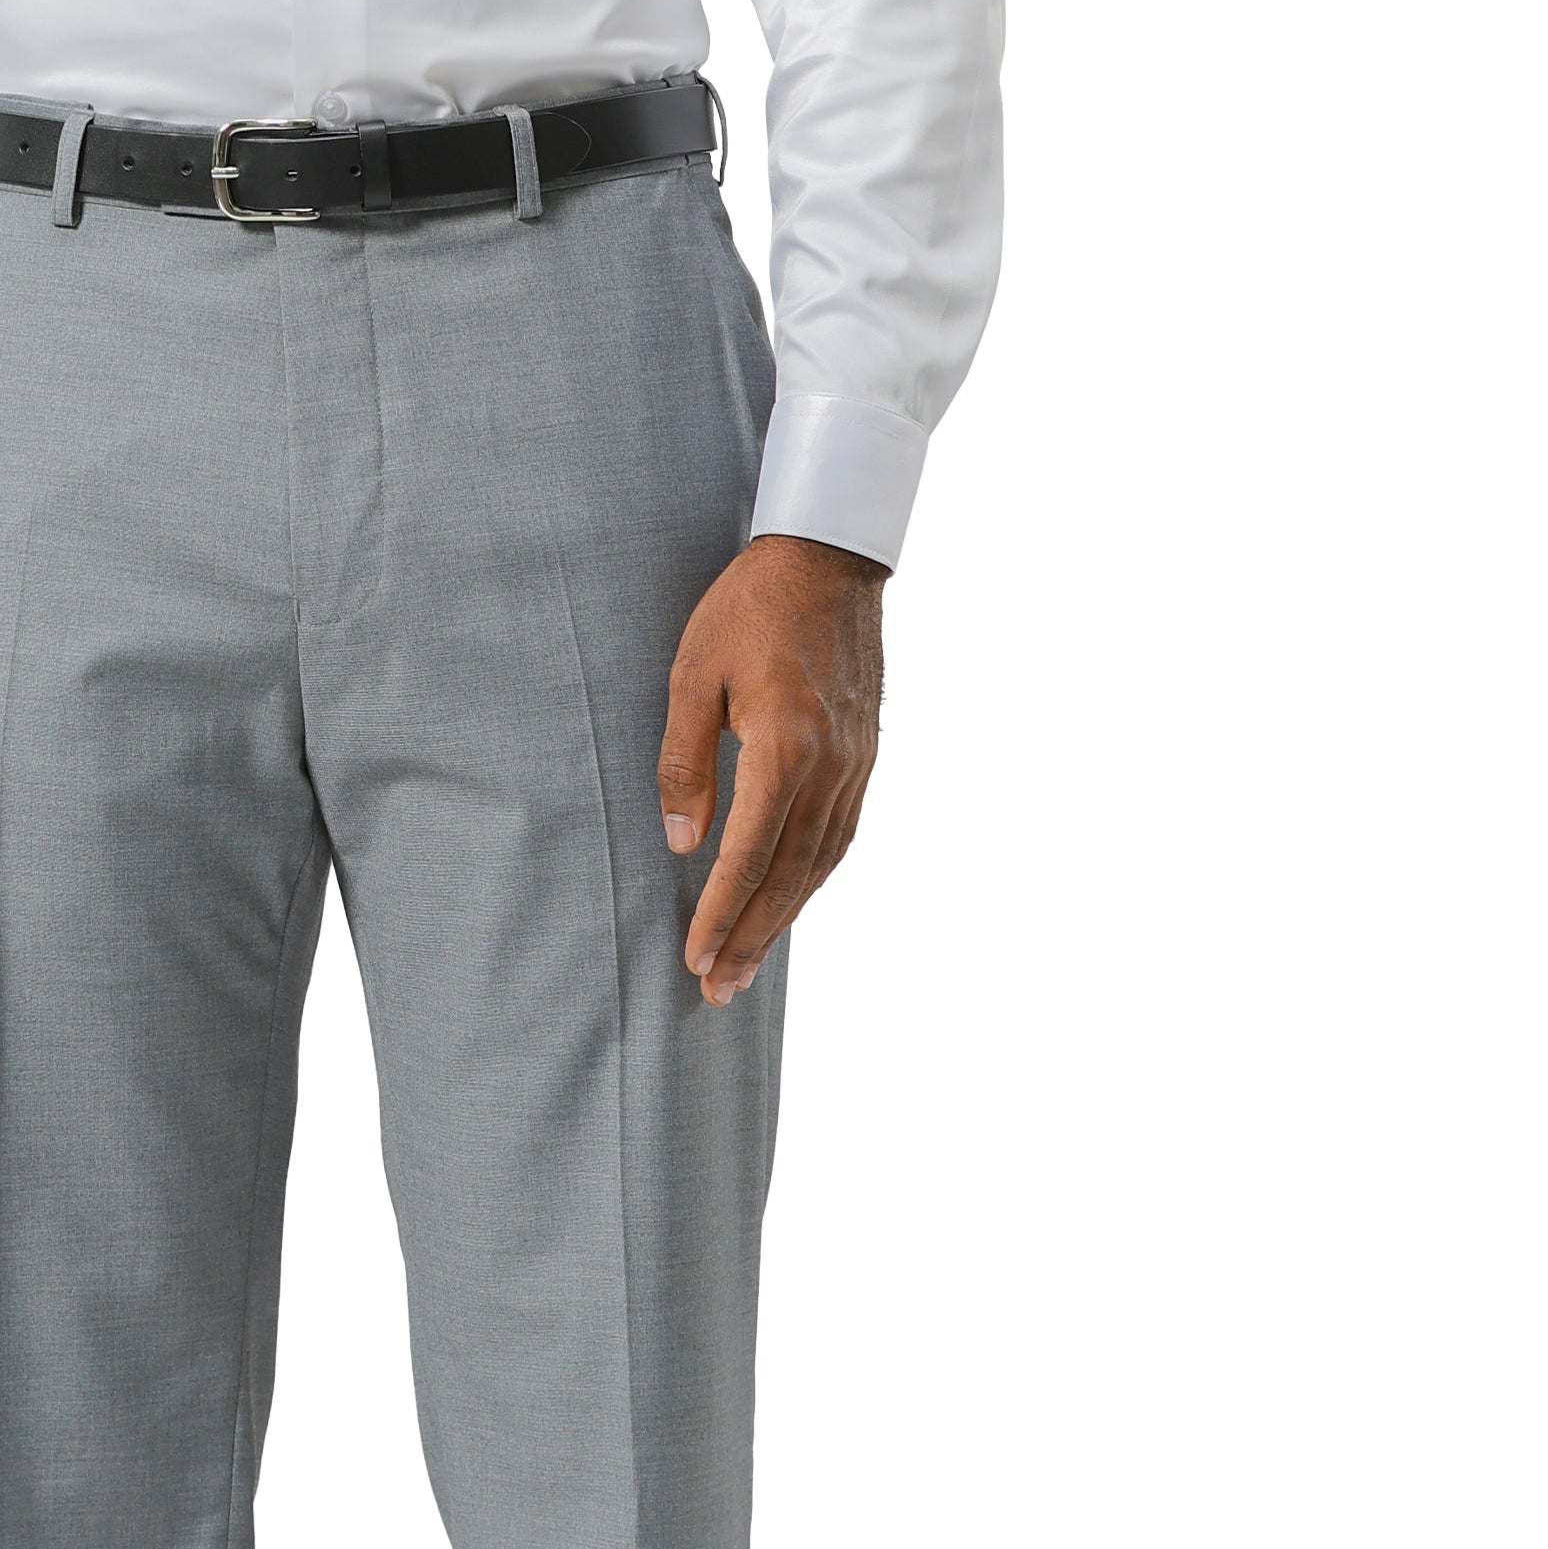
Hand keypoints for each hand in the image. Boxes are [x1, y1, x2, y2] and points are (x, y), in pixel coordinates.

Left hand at [656, 533, 887, 1005]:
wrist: (829, 557)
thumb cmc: (749, 607)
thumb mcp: (692, 674)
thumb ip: (684, 760)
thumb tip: (680, 842)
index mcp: (784, 747)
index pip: (748, 856)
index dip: (719, 914)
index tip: (694, 960)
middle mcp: (829, 766)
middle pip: (788, 876)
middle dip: (750, 939)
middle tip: (717, 991)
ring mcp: (856, 763)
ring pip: (821, 864)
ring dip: (783, 919)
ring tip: (748, 963)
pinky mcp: (867, 753)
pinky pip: (842, 834)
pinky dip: (813, 878)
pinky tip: (790, 899)